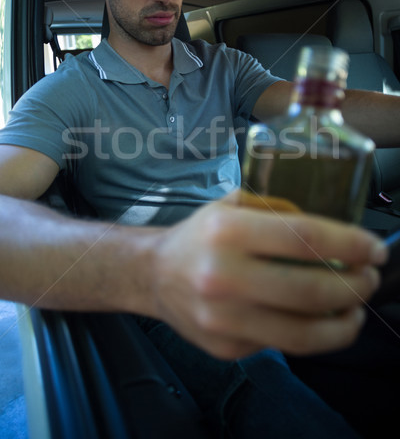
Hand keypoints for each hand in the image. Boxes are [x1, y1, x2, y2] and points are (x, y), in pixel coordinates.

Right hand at [152, 191, 386, 359]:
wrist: (155, 274)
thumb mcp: (232, 203)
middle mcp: (221, 276)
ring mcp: (222, 319)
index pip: (304, 237)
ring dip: (345, 323)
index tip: (374, 249)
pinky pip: (283, 345)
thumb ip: (277, 208)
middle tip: (370, 278)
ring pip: (303, 333)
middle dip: (356, 286)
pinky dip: (314, 336)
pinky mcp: (225, 347)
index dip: (349, 244)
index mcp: (225, 231)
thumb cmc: (201, 234)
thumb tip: (335, 228)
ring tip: (357, 309)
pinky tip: (322, 321)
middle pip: (310, 289)